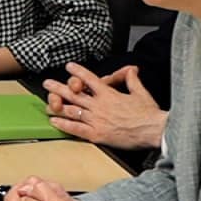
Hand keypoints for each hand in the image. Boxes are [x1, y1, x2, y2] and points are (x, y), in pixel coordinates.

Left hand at [44, 62, 166, 150]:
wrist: (154, 130)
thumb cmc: (149, 114)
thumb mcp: (141, 92)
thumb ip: (132, 80)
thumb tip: (131, 70)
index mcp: (109, 94)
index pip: (90, 79)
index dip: (78, 72)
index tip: (69, 66)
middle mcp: (100, 105)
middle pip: (75, 93)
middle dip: (59, 87)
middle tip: (47, 83)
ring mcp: (97, 120)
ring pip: (72, 110)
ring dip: (57, 105)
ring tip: (47, 102)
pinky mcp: (97, 134)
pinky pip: (76, 129)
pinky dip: (64, 124)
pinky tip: (54, 122)